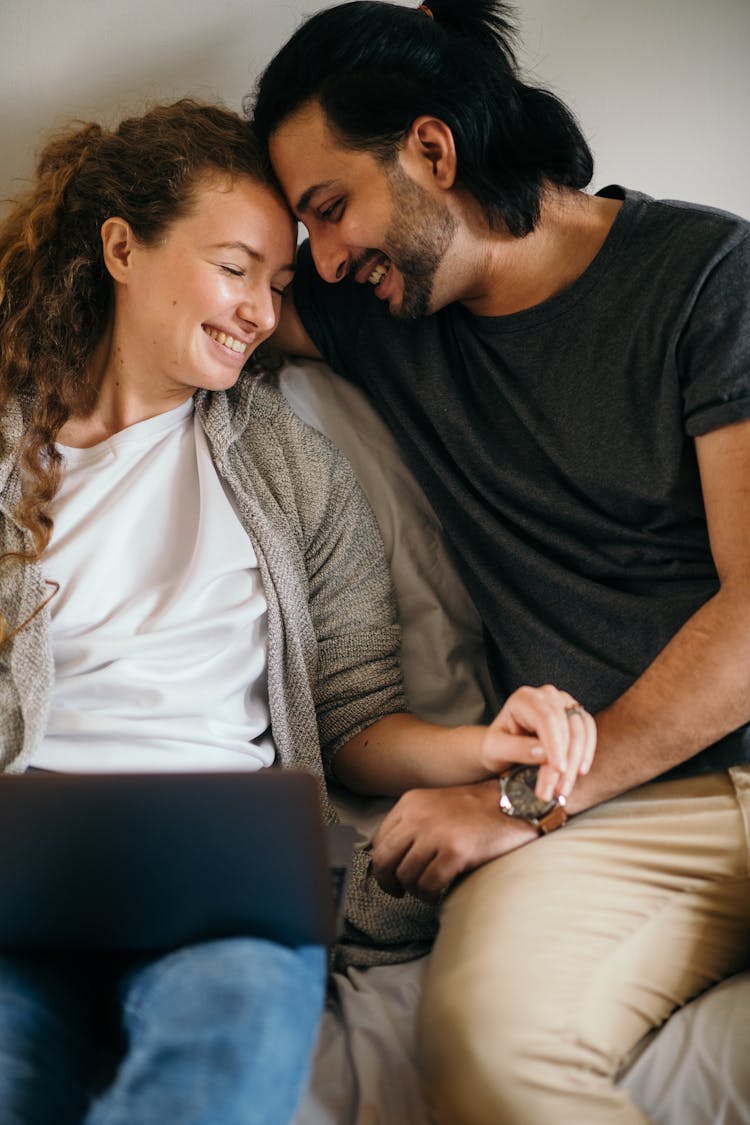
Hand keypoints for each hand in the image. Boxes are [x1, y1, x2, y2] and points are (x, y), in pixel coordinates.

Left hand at [371, 780, 536, 901]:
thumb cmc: (477, 811)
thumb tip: (392, 858)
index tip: (391, 875)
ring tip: (427, 891)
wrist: (516, 805)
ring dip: (414, 890)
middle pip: (384, 859)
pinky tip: (438, 894)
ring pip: (405, 875)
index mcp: (411, 802)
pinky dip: (429, 895)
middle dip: (388, 882)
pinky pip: (428, 884)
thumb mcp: (437, 806)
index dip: (383, 864)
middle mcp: (419, 814)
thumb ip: (414, 824)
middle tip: (399, 891)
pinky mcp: (456, 851)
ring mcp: (437, 832)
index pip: (380, 840)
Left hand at [480, 684, 596, 800]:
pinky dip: (586, 752)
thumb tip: (544, 753)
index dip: (555, 744)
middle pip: (565, 725)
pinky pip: (588, 731)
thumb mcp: (495, 749)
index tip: (558, 769)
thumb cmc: (497, 744)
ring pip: (579, 730)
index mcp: (524, 698)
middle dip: (564, 761)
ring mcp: (564, 703)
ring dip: (575, 762)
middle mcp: (547, 695)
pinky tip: (579, 771)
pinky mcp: (575, 715)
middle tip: (555, 790)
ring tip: (562, 789)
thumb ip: (516, 749)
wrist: (503, 745)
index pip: (546, 718)